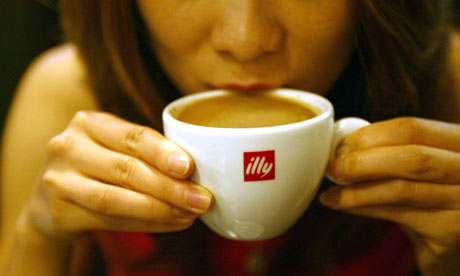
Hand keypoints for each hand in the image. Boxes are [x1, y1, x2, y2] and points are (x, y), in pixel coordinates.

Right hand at [27, 111, 212, 240]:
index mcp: (89, 123)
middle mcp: (68, 147)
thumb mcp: (115, 146)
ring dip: (159, 209)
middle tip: (201, 199)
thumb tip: (196, 173)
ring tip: (190, 214)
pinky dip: (146, 224)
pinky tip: (172, 223)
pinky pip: (110, 221)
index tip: (189, 167)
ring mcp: (59, 181)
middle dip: (169, 187)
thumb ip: (146, 153)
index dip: (162, 152)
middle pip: (126, 169)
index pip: (132, 137)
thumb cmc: (99, 165)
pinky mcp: (60, 212)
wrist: (53, 197)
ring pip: (115, 199)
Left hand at [321, 117, 459, 275]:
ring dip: (356, 191)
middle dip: (362, 162)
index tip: (341, 147)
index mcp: (459, 142)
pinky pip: (399, 214)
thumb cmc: (431, 202)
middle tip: (333, 169)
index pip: (412, 129)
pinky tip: (345, 207)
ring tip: (331, 194)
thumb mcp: (418, 171)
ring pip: (401, 188)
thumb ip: (391, 154)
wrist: (456, 247)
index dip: (370, 136)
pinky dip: (364, 209)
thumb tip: (341, 148)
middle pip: (410, 156)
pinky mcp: (453, 230)